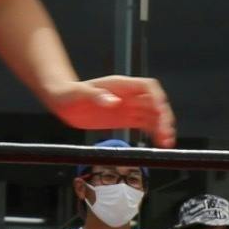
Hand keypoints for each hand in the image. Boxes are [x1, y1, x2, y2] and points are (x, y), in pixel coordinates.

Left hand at [48, 75, 177, 145]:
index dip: (157, 98)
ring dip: (162, 128)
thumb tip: (113, 101)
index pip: (148, 87)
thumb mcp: (78, 94)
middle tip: (166, 133)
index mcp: (121, 86)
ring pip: (153, 116)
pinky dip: (153, 133)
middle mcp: (129, 96)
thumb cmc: (69, 93)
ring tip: (166, 143)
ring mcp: (128, 108)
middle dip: (164, 117)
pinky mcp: (125, 120)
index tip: (160, 112)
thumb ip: (96, 96)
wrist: (62, 101)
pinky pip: (145, 125)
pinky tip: (158, 142)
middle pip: (155, 103)